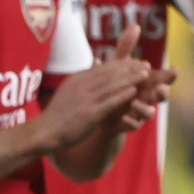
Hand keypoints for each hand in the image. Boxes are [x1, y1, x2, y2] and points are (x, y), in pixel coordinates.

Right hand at [38, 24, 149, 150]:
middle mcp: (83, 85)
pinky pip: (108, 102)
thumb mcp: (70, 89)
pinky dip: (122, 95)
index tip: (137, 61)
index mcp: (79, 78)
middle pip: (111, 73)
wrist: (46, 132)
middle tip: (147, 65)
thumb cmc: (59, 113)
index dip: (123, 64)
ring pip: (112, 85)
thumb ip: (85, 77)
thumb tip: (97, 62)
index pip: (105, 67)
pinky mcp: (89, 114)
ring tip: (145, 75)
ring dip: (131, 78)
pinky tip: (134, 91)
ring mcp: (86, 99)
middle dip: (131, 68)